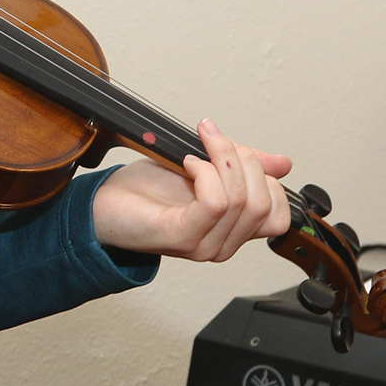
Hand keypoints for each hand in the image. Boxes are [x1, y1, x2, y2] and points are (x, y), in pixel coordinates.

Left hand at [91, 119, 291, 261]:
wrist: (101, 205)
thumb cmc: (144, 190)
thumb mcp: (203, 167)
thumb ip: (241, 166)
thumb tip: (284, 163)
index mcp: (232, 230)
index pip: (279, 214)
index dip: (265, 176)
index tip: (236, 150)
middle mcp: (222, 244)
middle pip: (263, 201)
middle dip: (243, 158)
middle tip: (213, 140)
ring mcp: (204, 245)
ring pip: (241, 199)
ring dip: (221, 158)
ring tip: (196, 148)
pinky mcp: (182, 238)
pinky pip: (216, 202)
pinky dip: (205, 172)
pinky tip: (187, 163)